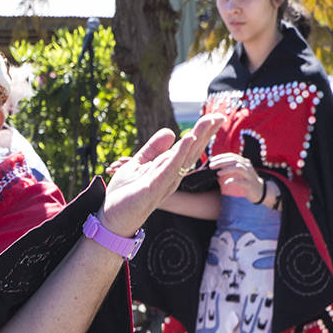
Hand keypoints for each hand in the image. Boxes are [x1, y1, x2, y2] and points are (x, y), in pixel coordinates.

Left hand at [100, 114, 224, 234]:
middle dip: (205, 133)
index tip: (216, 116)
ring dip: (196, 139)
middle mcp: (172, 175)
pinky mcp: (154, 187)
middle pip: (191, 151)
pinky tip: (188, 139)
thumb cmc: (126, 193)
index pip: (188, 148)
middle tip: (220, 115)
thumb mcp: (138, 164)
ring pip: (184, 157)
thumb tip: (171, 131)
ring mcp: (165, 181)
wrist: (112, 217)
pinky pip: (170, 168)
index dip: (202, 132)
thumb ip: (153, 149)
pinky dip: (179, 153)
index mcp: (169, 168)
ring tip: (208, 122)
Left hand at [208, 152, 263, 201]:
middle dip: (221, 162)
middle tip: (211, 166)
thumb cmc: (246, 180)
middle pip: (234, 160)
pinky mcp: (249, 184)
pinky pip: (241, 181)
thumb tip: (215, 164)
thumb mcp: (238, 172)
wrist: (260, 190)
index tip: (211, 160)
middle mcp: (247, 166)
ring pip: (238, 168)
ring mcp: (249, 175)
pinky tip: (226, 182)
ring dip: (227, 169)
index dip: (221, 157)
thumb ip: (229, 167)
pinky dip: (233, 181)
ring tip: (218, 173)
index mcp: (244, 162)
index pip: (232, 156)